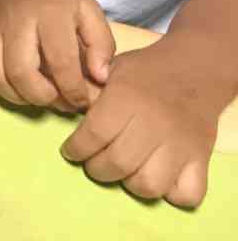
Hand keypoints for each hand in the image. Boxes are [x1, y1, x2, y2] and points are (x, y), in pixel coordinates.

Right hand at [0, 0, 112, 112]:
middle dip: (46, 98)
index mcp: (50, 13)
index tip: (85, 100)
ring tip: (46, 97)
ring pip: (0, 77)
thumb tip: (100, 79)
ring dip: (24, 98)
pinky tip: (26, 91)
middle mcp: (18, 23)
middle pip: (23, 72)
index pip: (61, 60)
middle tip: (64, 102)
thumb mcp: (87, 6)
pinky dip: (7, 91)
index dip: (75, 89)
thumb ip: (101, 42)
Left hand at [61, 39, 217, 206]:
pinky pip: (188, 193)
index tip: (70, 151)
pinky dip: (171, 194)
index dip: (76, 148)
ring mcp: (180, 145)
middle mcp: (153, 124)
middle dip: (97, 169)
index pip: (95, 134)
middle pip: (118, 163)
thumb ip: (86, 90)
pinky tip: (159, 179)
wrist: (194, 69)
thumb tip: (61, 108)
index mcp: (126, 98)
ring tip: (123, 171)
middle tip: (93, 162)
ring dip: (130, 183)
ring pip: (150, 185)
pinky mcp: (201, 159)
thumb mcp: (109, 69)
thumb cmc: (143, 72)